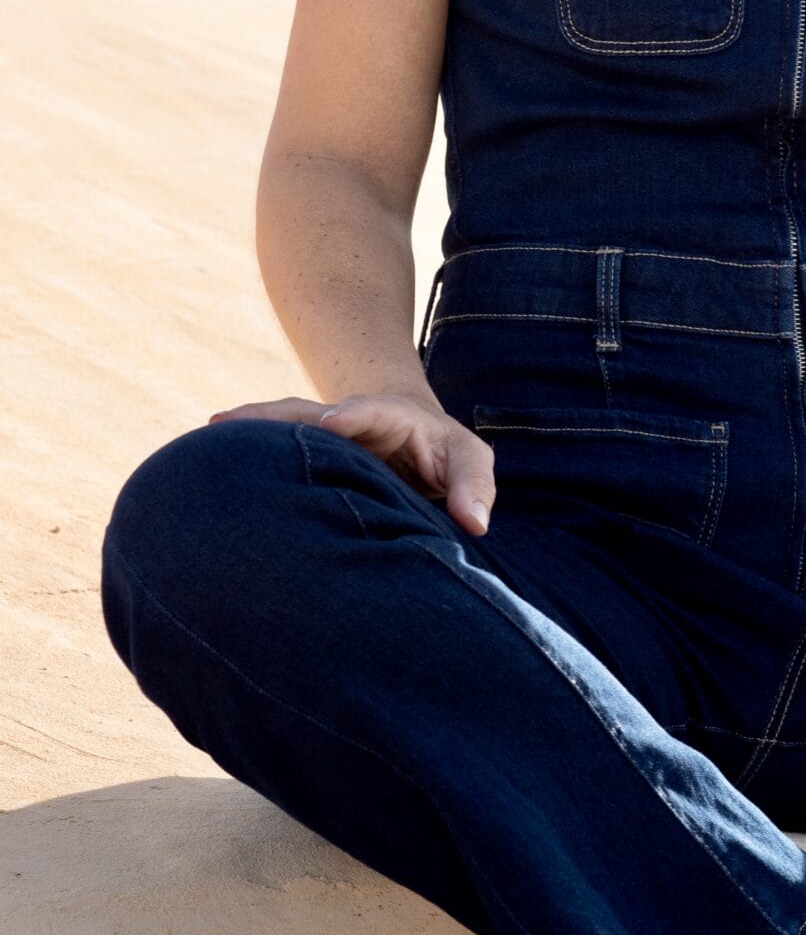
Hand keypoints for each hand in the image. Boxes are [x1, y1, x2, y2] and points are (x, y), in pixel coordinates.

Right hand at [207, 391, 495, 538]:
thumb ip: (473, 485)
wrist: (411, 437)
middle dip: (276, 416)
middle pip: (307, 411)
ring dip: (247, 428)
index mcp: (391, 417)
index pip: (372, 412)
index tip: (332, 421)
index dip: (353, 415)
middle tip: (234, 421)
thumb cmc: (444, 453)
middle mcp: (346, 419)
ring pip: (280, 424)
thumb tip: (473, 523)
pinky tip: (203, 463)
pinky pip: (269, 449)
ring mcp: (319, 435)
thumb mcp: (468, 460)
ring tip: (209, 433)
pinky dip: (241, 452)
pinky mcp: (302, 453)